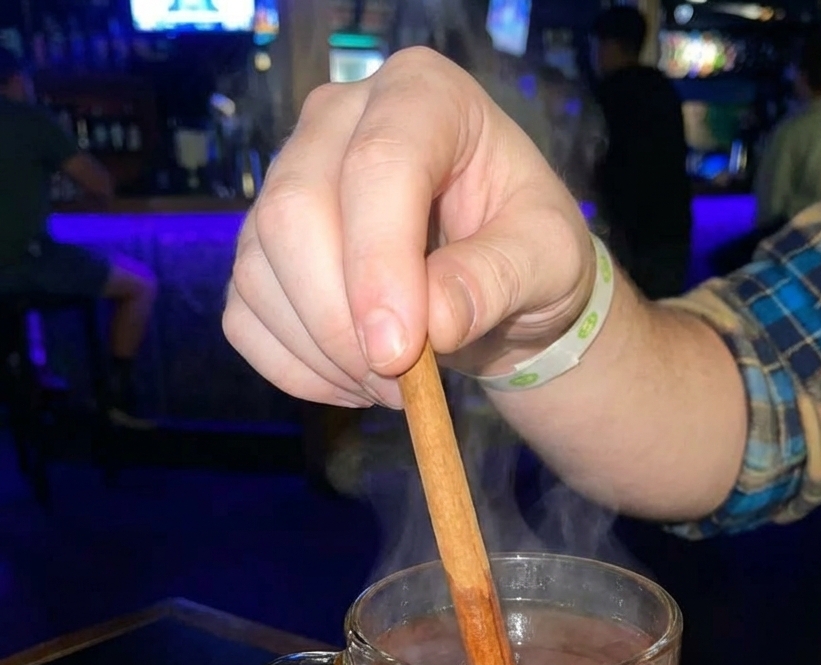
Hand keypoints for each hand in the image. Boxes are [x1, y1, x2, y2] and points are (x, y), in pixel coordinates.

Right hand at [224, 48, 594, 408]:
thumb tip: (433, 322)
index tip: (402, 352)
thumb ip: (499, 279)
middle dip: (340, 319)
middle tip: (400, 380)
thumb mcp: (549, 260)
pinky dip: (296, 369)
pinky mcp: (263, 251)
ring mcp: (288, 183)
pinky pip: (246, 316)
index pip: (379, 163)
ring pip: (260, 270)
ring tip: (394, 386)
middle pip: (294, 213)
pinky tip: (355, 383)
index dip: (380, 262)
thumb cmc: (529, 251)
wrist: (501, 279)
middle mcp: (338, 122)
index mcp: (422, 97)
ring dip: (323, 353)